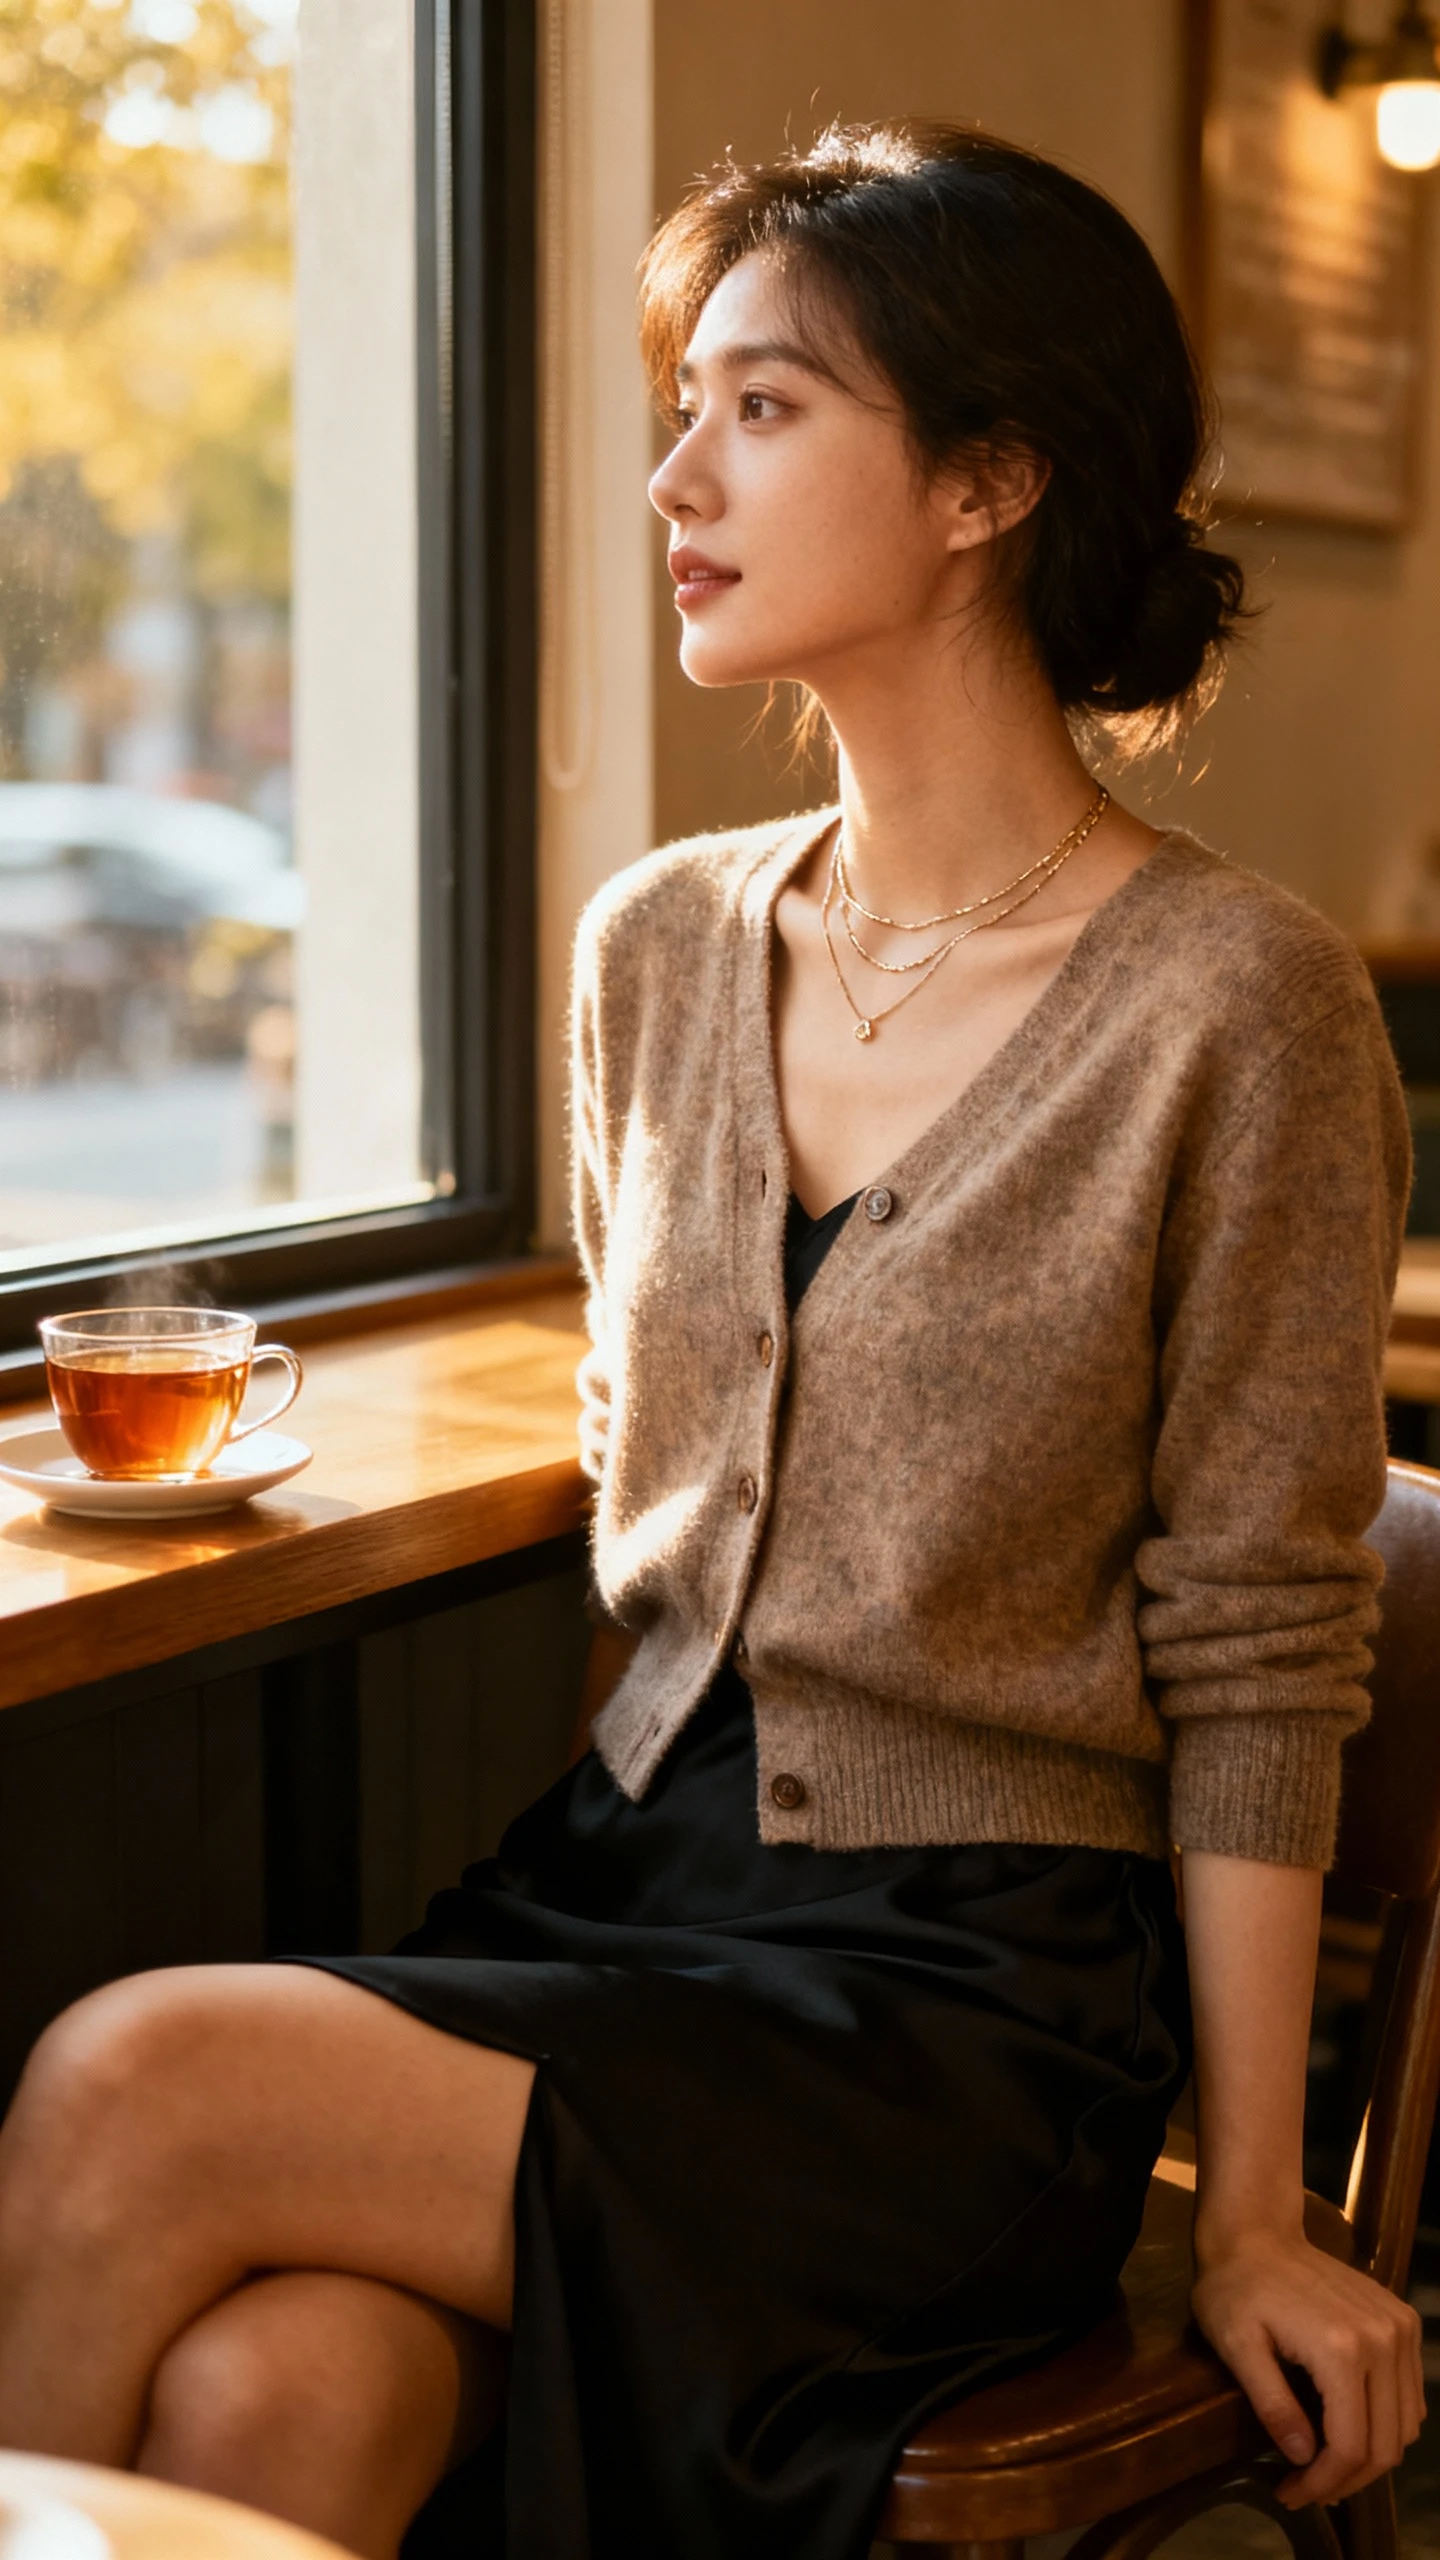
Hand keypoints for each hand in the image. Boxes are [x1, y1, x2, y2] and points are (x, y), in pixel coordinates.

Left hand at [1192, 2228, 1425, 2509]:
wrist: (1258, 2233)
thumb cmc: (1236, 2288)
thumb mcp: (1236, 2346)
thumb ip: (1272, 2405)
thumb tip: (1305, 2458)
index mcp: (1342, 2348)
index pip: (1351, 2447)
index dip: (1323, 2484)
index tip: (1289, 2493)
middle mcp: (1384, 2339)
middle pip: (1386, 2444)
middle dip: (1347, 2481)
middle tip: (1306, 2489)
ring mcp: (1399, 2327)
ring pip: (1406, 2425)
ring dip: (1371, 2457)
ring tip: (1326, 2466)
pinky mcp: (1403, 2319)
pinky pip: (1410, 2395)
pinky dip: (1387, 2424)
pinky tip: (1349, 2428)